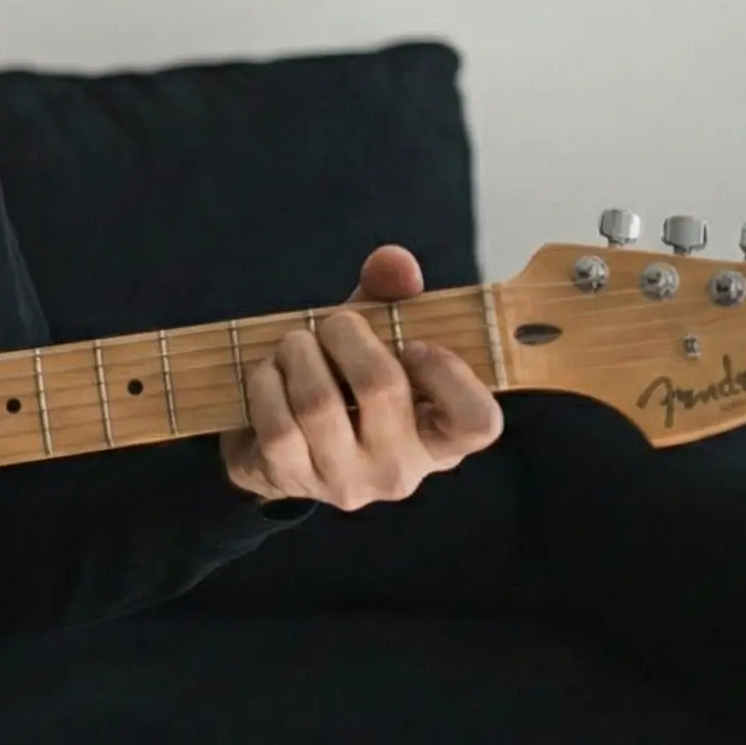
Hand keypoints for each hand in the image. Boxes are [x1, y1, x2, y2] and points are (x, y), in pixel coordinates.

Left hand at [221, 245, 502, 509]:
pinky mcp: (291, 481)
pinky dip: (267, 382)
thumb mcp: (378, 340)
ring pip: (318, 403)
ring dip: (298, 353)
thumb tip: (394, 262)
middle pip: (381, 386)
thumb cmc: (345, 385)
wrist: (280, 444)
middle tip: (333, 324)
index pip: (478, 423)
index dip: (449, 373)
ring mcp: (345, 482)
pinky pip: (276, 422)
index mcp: (440, 439)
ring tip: (296, 344)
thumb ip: (392, 297)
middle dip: (345, 334)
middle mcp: (400, 471)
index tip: (414, 345)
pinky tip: (272, 374)